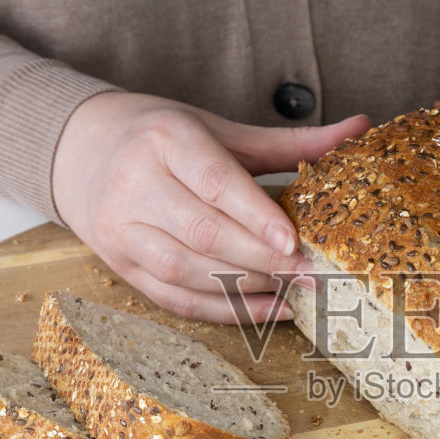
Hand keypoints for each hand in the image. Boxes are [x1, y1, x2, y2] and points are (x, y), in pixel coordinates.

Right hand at [52, 92, 370, 322]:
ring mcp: (122, 228)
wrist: (78, 149)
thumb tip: (361, 129)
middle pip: (202, 232)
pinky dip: (223, 310)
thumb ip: (288, 140)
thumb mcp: (218, 128)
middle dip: (261, 259)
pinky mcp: (119, 263)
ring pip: (185, 270)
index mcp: (165, 138)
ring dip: (244, 287)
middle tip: (310, 273)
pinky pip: (173, 297)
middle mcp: (135, 183)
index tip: (294, 240)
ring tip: (293, 291)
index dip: (254, 216)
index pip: (213, 183)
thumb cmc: (160, 137)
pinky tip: (267, 309)